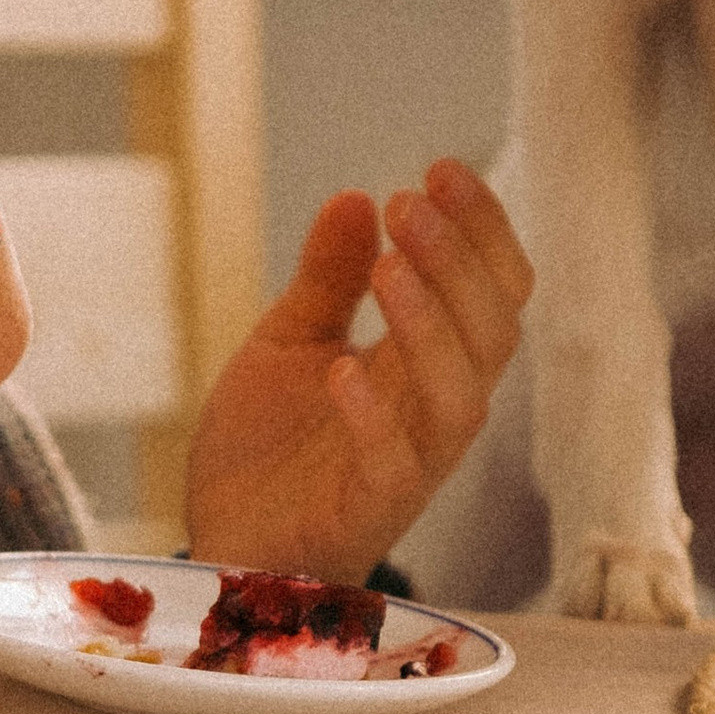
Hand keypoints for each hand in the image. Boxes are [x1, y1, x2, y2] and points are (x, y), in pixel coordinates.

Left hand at [184, 161, 531, 584]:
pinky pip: (395, 469)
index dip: (481, 229)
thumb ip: (328, 278)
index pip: (491, 291)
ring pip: (461, 399)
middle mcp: (431, 413)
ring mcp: (407, 466)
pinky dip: (375, 419)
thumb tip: (356, 196)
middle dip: (459, 262)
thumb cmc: (269, 453)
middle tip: (408, 202)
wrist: (221, 546)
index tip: (441, 167)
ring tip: (390, 266)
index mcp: (424, 366)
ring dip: (433, 327)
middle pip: (493, 334)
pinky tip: (342, 371)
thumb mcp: (288, 344)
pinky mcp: (364, 515)